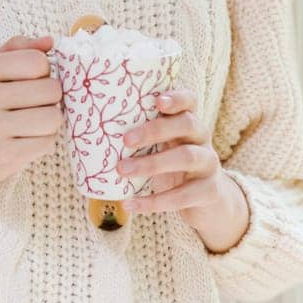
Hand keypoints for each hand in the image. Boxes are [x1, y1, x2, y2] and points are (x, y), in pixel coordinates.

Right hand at [0, 34, 62, 217]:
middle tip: (30, 107)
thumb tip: (49, 41)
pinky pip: (47, 142)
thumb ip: (18, 49)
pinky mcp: (3, 156)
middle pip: (52, 90)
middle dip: (49, 99)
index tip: (29, 83)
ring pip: (54, 118)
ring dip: (48, 123)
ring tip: (28, 125)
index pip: (38, 61)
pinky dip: (41, 143)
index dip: (43, 73)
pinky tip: (22, 142)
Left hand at [116, 89, 248, 252]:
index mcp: (189, 123)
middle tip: (125, 140)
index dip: (176, 98)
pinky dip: (154, 201)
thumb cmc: (174, 168)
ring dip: (151, 163)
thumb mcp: (164, 148)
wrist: (209, 202)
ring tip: (121, 170)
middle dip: (155, 130)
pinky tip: (131, 204)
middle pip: (187, 124)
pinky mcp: (209, 191)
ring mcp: (209, 164)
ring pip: (186, 157)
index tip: (157, 100)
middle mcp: (202, 138)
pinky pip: (183, 195)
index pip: (189, 101)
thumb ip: (143, 138)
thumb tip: (93, 134)